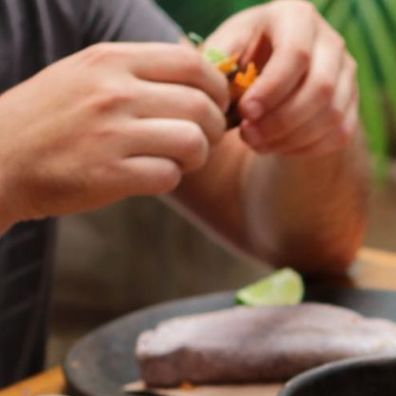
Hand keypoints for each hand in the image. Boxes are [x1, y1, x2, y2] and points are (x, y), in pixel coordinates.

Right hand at [0, 43, 228, 226]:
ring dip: (196, 156)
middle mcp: (113, 91)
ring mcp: (110, 133)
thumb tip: (202, 77)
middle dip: (213, 128)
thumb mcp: (88, 74)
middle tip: (199, 140)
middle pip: (201, 105)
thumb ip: (139, 73)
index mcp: (111, 60)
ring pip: (193, 142)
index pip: (193, 64)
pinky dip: (169, 179)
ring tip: (176, 159)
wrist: (0, 156)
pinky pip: (169, 176)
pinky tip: (150, 175)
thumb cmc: (53, 118)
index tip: (214, 106)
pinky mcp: (108, 174)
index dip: (218, 89)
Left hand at [205, 0, 358, 156]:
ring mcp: (346, 74)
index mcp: (297, 16)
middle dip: (282, 120)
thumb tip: (218, 94)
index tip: (245, 112)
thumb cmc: (244, 54)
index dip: (271, 89)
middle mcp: (331, 41)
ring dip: (293, 138)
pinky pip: (339, 134)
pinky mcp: (352, 104)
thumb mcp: (226, 49)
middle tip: (249, 136)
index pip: (296, 54)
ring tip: (259, 144)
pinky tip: (280, 147)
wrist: (273, 67)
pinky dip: (308, 148)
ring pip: (333, 116)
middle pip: (321, 88)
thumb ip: (219, 65)